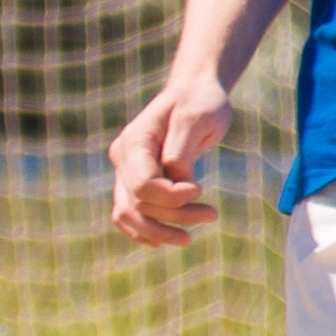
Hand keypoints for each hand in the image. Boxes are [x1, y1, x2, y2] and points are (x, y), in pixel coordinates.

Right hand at [105, 71, 238, 245]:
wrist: (195, 93)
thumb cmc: (199, 103)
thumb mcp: (196, 119)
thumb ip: (182, 150)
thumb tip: (178, 182)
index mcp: (134, 141)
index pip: (142, 184)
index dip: (171, 197)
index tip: (200, 189)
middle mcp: (123, 158)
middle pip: (138, 203)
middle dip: (174, 216)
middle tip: (211, 214)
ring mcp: (126, 171)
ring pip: (130, 214)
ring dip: (159, 230)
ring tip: (189, 238)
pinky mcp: (136, 181)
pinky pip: (129, 213)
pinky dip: (143, 230)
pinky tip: (163, 241)